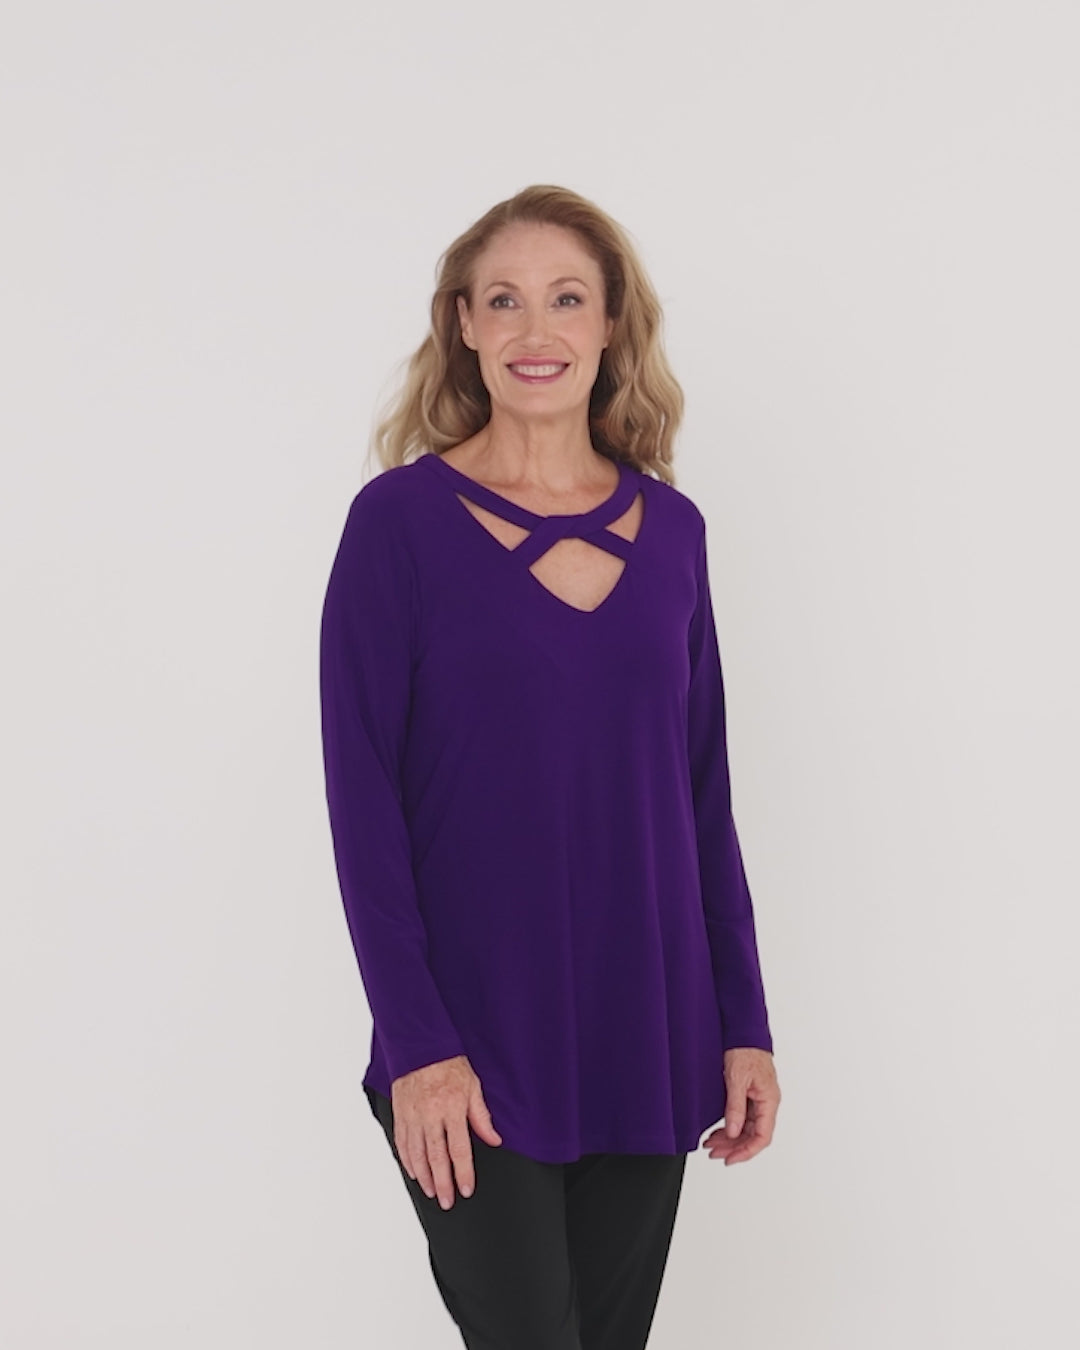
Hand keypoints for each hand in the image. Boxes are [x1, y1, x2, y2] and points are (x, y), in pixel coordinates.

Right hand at [389, 1054, 502, 1208]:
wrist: (420, 1045)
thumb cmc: (449, 1064)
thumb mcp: (473, 1086)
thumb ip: (481, 1116)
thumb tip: (494, 1139)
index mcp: (452, 1109)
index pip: (459, 1149)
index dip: (463, 1173)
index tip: (466, 1189)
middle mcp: (431, 1115)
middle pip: (437, 1158)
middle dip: (442, 1183)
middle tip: (447, 1202)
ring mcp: (413, 1116)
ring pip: (417, 1154)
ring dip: (424, 1177)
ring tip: (431, 1192)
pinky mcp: (400, 1114)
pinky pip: (402, 1142)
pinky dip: (407, 1160)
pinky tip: (414, 1172)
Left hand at [702, 1047, 779, 1164]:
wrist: (743, 1031)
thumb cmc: (745, 1050)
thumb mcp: (737, 1079)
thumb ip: (735, 1107)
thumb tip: (734, 1133)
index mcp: (769, 1101)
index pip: (762, 1137)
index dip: (746, 1152)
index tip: (729, 1159)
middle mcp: (766, 1103)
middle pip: (753, 1135)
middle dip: (733, 1147)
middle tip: (714, 1153)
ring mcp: (758, 1099)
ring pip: (746, 1128)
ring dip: (729, 1138)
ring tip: (711, 1144)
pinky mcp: (749, 1094)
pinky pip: (742, 1117)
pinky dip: (729, 1126)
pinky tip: (717, 1131)